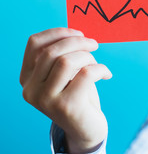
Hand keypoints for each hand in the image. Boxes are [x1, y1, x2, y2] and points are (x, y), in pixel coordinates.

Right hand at [20, 28, 111, 152]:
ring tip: (97, 64)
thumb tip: (77, 34)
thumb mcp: (66, 73)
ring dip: (88, 56)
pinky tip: (106, 75)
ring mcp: (46, 100)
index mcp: (27, 78)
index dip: (58, 32)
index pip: (34, 44)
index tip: (78, 32)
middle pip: (52, 51)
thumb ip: (63, 55)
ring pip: (66, 61)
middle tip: (94, 44)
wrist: (86, 128)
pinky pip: (86, 73)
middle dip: (78, 42)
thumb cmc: (78, 95)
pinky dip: (100, 69)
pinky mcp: (66, 107)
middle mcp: (31, 90)